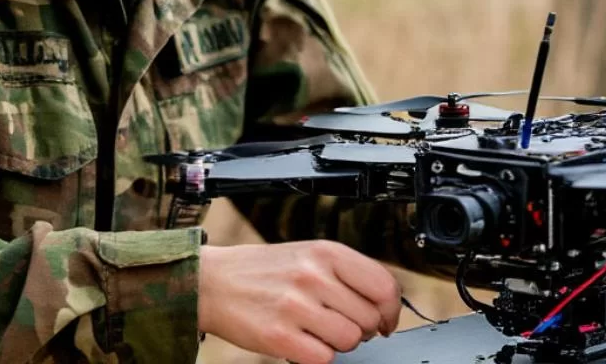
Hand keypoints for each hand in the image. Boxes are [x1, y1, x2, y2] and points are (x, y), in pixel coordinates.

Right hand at [198, 240, 401, 363]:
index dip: (391, 310)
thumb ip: (347, 273)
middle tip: (338, 322)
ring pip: (350, 340)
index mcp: (326, 252)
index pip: (384, 286)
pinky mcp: (279, 336)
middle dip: (360, 328)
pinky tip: (302, 340)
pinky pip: (323, 358)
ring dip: (339, 342)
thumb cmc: (265, 270)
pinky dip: (317, 355)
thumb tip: (384, 304)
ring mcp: (296, 306)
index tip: (385, 320)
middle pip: (368, 318)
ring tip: (318, 330)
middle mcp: (313, 275)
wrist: (214, 281)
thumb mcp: (309, 255)